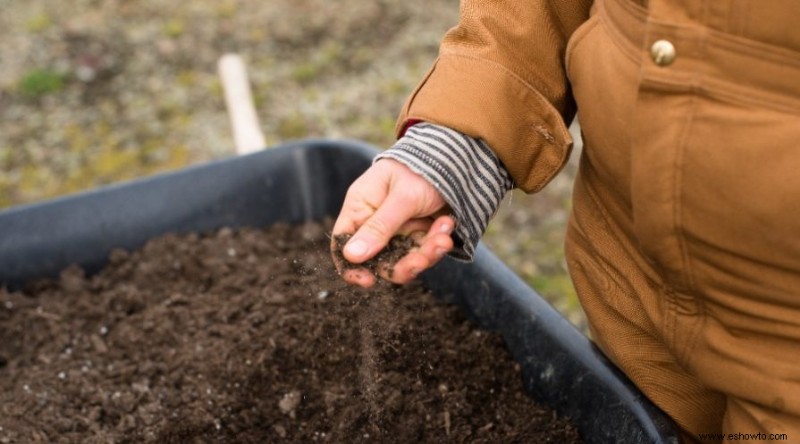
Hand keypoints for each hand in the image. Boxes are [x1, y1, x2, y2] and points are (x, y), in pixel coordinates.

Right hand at [331, 159, 454, 287]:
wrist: (453, 158)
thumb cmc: (420, 169)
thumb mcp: (401, 198)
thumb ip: (379, 227)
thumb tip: (351, 256)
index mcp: (360, 207)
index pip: (344, 242)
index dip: (351, 266)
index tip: (368, 281)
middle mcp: (375, 221)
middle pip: (379, 259)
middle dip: (403, 264)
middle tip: (422, 260)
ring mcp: (398, 229)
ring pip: (405, 259)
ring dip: (426, 253)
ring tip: (443, 238)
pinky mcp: (419, 233)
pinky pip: (424, 251)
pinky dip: (438, 241)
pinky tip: (447, 224)